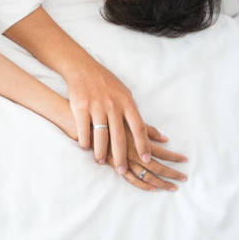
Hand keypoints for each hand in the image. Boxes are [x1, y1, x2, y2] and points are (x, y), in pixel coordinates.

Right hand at [66, 60, 150, 175]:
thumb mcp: (125, 94)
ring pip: (101, 135)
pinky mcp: (81, 106)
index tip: (146, 159)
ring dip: (101, 152)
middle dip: (122, 156)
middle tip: (122, 171)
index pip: (139, 127)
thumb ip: (136, 114)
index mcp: (127, 102)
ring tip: (101, 162)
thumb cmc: (106, 83)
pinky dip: (85, 141)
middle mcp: (113, 105)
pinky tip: (86, 148)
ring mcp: (96, 106)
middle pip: (120, 136)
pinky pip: (84, 129)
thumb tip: (157, 135)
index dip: (143, 145)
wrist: (82, 68)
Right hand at [106, 125, 187, 191]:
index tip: (185, 160)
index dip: (174, 157)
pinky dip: (143, 185)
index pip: (162, 152)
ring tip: (173, 187)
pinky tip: (153, 189)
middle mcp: (134, 153)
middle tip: (184, 178)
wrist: (90, 124)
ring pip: (147, 176)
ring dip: (161, 183)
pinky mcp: (116, 167)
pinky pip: (132, 180)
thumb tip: (165, 139)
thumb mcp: (131, 120)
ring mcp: (126, 162)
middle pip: (157, 167)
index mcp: (139, 141)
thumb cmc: (111, 119)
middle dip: (172, 173)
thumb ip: (148, 130)